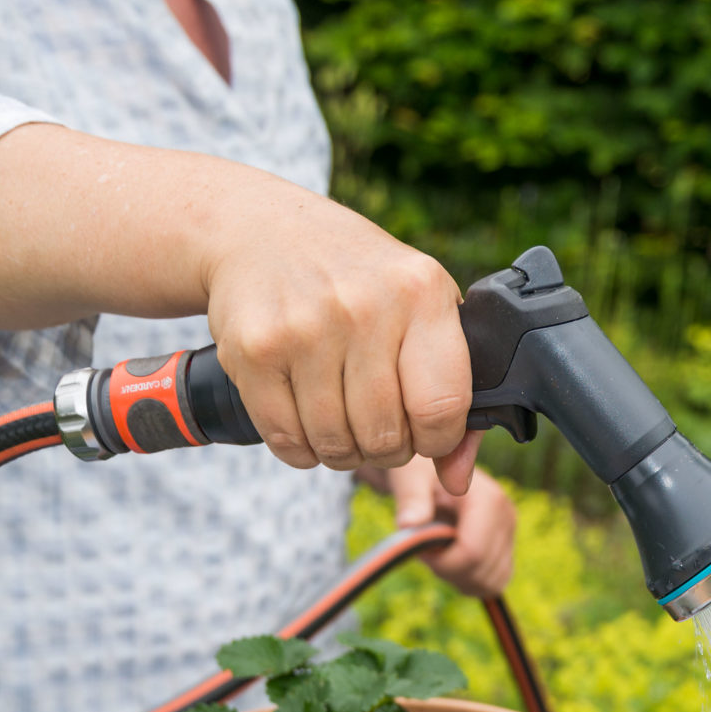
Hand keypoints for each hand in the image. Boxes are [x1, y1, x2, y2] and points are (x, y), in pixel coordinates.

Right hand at [201, 187, 479, 491]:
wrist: (259, 231)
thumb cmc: (357, 280)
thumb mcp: (418, 309)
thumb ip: (452, 393)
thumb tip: (457, 480)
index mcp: (420, 292)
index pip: (442, 408)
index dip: (438, 441)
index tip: (426, 432)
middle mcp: (363, 306)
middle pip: (385, 437)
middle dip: (385, 448)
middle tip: (377, 427)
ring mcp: (304, 328)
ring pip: (335, 445)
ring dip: (341, 451)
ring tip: (341, 420)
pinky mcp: (254, 351)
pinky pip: (286, 440)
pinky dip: (299, 448)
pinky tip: (305, 419)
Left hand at [375, 449, 514, 597]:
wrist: (432, 471)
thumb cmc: (418, 472)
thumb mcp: (409, 478)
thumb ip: (411, 499)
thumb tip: (408, 525)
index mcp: (488, 499)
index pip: (473, 553)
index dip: (442, 562)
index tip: (421, 549)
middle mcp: (506, 516)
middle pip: (482, 572)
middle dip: (448, 571)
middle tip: (427, 550)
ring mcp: (510, 534)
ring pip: (490, 584)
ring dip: (458, 579)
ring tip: (439, 553)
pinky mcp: (508, 548)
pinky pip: (494, 584)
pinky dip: (469, 582)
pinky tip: (452, 562)